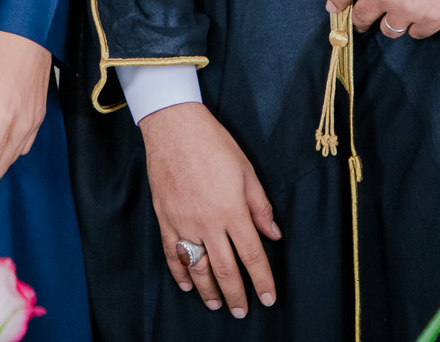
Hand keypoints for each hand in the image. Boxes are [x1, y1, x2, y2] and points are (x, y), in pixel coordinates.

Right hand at [140, 102, 279, 317]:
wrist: (174, 127)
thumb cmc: (214, 144)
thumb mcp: (247, 172)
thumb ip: (260, 207)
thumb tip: (273, 236)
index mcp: (232, 210)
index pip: (251, 255)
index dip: (262, 280)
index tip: (268, 298)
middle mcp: (208, 222)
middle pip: (225, 269)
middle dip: (236, 294)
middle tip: (242, 312)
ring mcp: (183, 221)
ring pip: (197, 267)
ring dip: (208, 290)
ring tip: (215, 304)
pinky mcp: (165, 217)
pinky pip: (171, 252)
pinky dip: (178, 272)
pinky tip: (187, 285)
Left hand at [326, 0, 439, 38]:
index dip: (337, 1)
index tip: (332, 8)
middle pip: (363, 16)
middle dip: (361, 19)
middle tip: (363, 19)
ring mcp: (411, 9)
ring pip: (389, 30)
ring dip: (390, 23)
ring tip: (397, 15)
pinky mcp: (435, 19)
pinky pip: (417, 34)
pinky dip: (416, 27)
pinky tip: (421, 16)